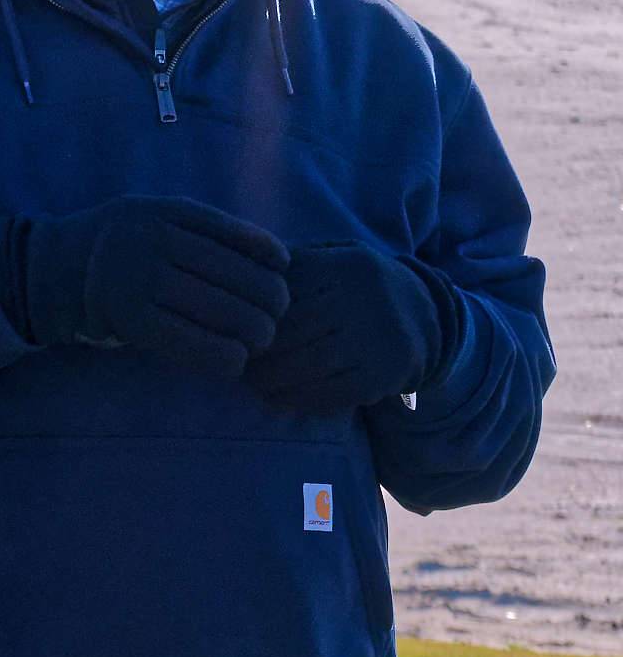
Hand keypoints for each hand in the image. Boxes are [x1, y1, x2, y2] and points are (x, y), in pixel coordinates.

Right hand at [12, 196, 290, 378]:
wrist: (51, 270)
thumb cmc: (120, 249)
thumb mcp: (155, 219)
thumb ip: (204, 231)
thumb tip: (277, 262)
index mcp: (167, 210)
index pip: (242, 236)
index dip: (272, 258)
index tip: (280, 273)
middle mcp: (153, 238)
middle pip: (243, 278)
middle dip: (271, 305)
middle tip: (271, 320)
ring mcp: (139, 276)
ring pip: (227, 313)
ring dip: (254, 334)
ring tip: (255, 341)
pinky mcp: (128, 317)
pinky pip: (195, 344)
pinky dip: (225, 358)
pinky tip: (233, 361)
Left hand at [246, 243, 452, 411]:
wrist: (426, 315)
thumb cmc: (355, 286)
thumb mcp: (333, 257)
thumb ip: (292, 262)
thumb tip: (238, 273)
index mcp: (345, 265)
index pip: (285, 291)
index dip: (254, 315)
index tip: (231, 329)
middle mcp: (366, 297)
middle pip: (294, 329)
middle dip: (258, 351)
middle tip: (235, 363)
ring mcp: (379, 337)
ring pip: (311, 363)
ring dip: (272, 379)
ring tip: (253, 384)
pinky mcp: (386, 373)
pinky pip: (334, 392)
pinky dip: (300, 399)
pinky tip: (278, 400)